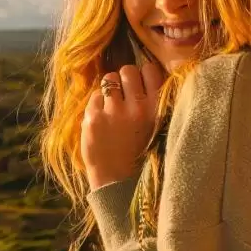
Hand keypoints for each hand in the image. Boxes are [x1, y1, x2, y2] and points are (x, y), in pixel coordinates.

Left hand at [81, 61, 165, 190]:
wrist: (118, 180)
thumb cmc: (139, 151)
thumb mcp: (157, 126)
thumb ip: (153, 101)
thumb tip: (143, 72)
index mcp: (157, 110)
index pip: (151, 70)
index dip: (144, 74)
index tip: (140, 86)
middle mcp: (138, 108)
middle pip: (128, 70)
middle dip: (125, 79)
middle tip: (123, 96)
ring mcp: (114, 112)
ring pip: (109, 79)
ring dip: (109, 89)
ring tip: (112, 106)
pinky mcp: (93, 118)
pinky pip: (94, 95)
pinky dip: (97, 104)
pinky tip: (101, 120)